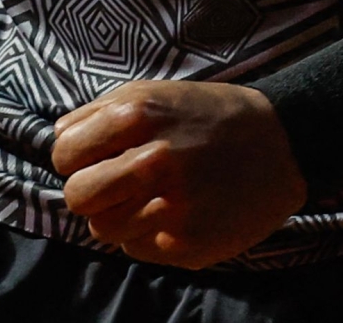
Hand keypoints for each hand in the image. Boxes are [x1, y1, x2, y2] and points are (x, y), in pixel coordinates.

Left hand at [52, 79, 306, 269]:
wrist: (283, 142)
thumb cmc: (209, 115)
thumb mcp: (154, 92)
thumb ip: (99, 114)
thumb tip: (58, 141)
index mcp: (137, 115)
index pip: (62, 154)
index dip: (75, 158)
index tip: (96, 158)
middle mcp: (151, 160)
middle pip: (76, 197)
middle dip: (90, 192)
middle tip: (117, 184)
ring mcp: (170, 207)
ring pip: (103, 230)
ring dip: (119, 216)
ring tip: (151, 197)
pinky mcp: (187, 244)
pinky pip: (137, 249)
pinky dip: (149, 234)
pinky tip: (176, 212)